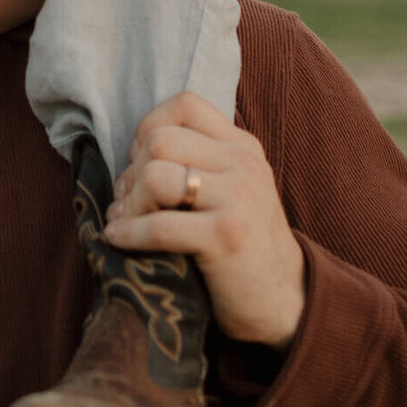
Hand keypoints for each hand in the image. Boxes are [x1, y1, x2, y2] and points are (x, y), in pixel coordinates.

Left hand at [102, 92, 305, 349]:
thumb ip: (192, 165)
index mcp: (242, 146)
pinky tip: (119, 241)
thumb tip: (124, 165)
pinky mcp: (226, 237)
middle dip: (132, 173)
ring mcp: (239, 198)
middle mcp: (243, 164)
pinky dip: (128, 233)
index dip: (148, 130)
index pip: (184, 105)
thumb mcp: (227, 192)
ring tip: (130, 223)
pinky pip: (158, 225)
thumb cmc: (241, 248)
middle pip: (159, 141)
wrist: (287, 302)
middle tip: (131, 204)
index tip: (141, 164)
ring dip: (131, 204)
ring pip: (154, 175)